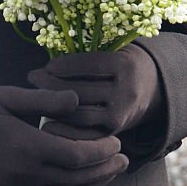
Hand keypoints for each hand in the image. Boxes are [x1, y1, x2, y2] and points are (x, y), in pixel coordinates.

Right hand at [0, 85, 127, 185]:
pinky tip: (83, 179)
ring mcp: (16, 184)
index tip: (115, 140)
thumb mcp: (8, 95)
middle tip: (125, 159)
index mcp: (24, 145)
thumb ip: (44, 99)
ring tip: (112, 172)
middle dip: (104, 171)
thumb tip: (77, 99)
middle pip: (75, 180)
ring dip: (92, 185)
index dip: (99, 152)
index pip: (74, 157)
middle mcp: (23, 171)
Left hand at [27, 45, 162, 138]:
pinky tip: (48, 122)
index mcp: (124, 65)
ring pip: (80, 115)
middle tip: (33, 77)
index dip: (62, 65)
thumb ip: (89, 54)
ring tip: (36, 97)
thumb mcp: (114, 50)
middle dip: (52, 84)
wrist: (153, 90)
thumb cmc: (123, 64)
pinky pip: (86, 135)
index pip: (87, 65)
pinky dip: (65, 130)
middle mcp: (125, 92)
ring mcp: (120, 115)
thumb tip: (49, 58)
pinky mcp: (114, 133)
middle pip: (81, 90)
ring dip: (54, 107)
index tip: (45, 65)